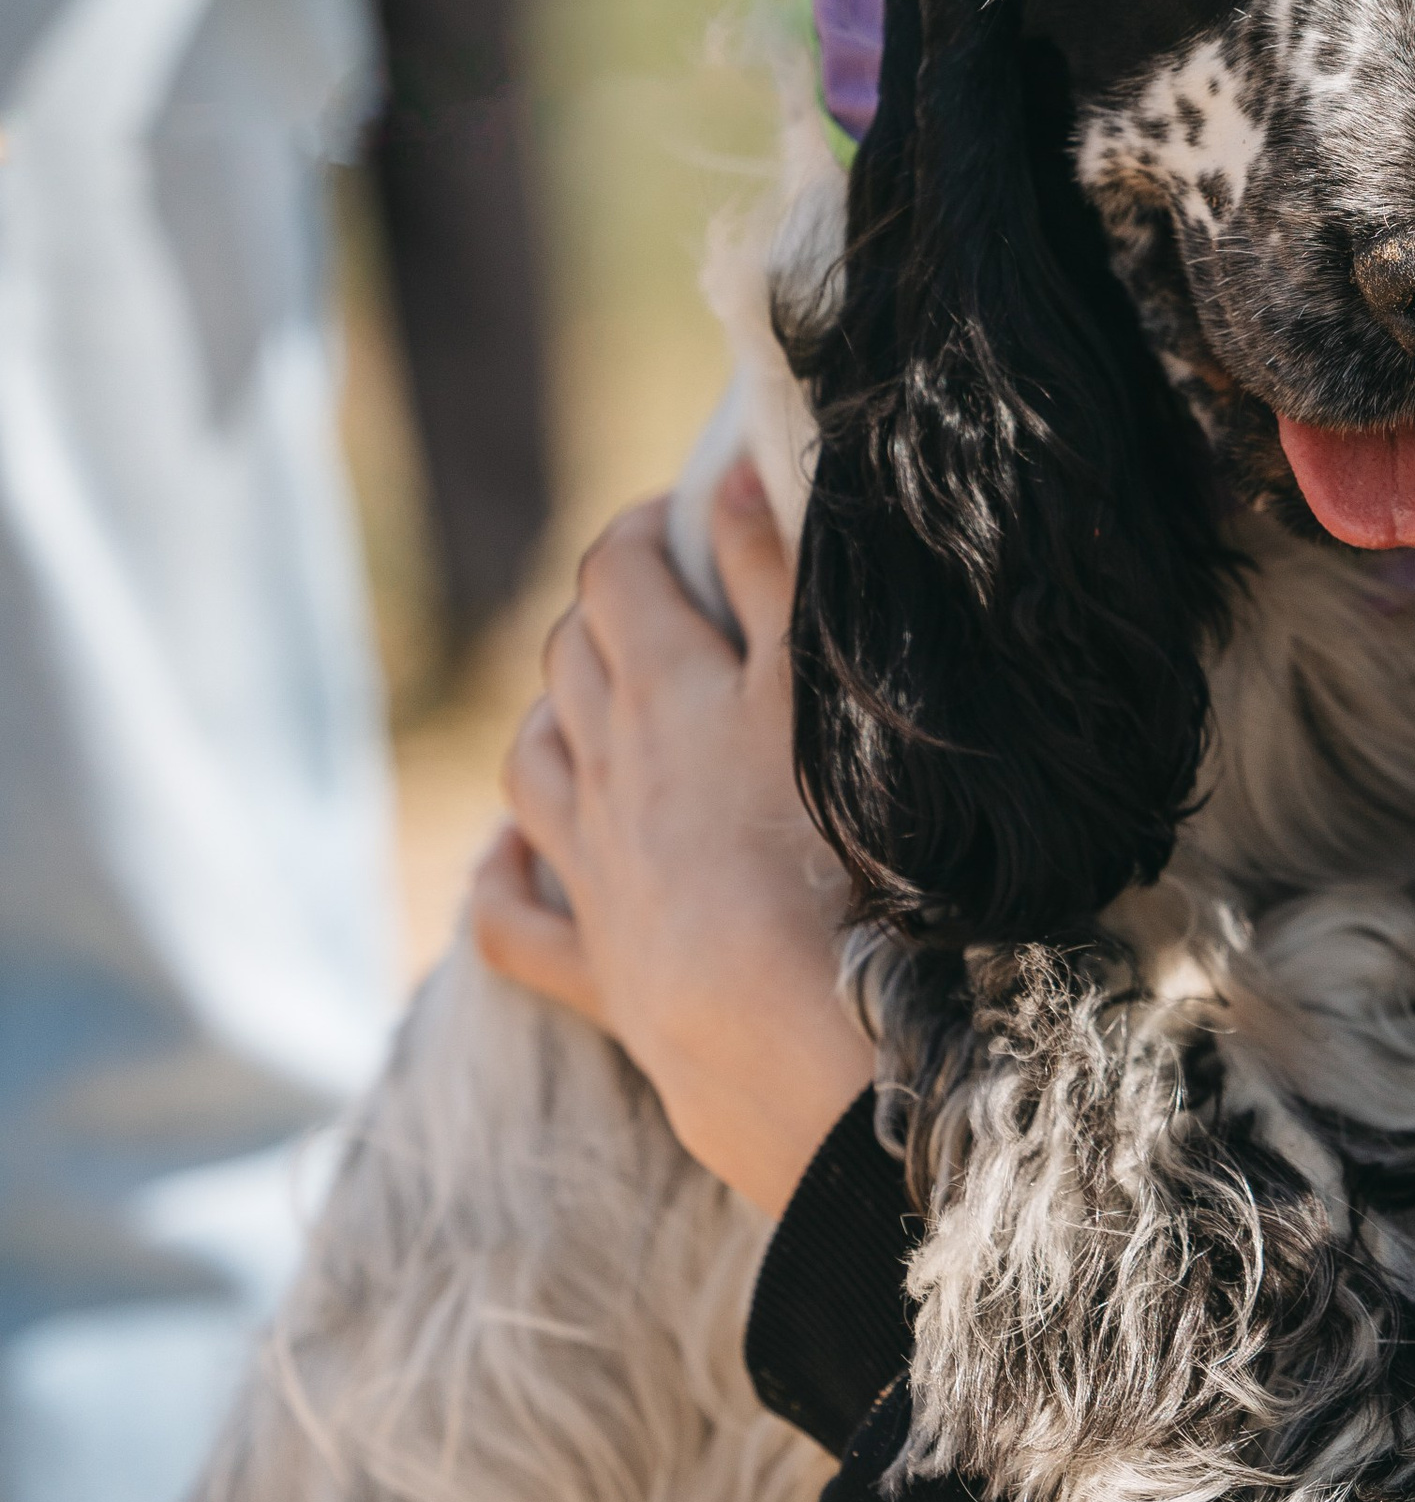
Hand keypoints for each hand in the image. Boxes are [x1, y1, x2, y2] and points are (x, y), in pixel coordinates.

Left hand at [472, 465, 874, 1219]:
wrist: (785, 1024)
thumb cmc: (824, 839)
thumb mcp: (815, 680)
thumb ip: (771, 571)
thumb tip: (728, 477)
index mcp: (659, 684)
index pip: (613, 575)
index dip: (635, 533)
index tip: (673, 518)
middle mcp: (602, 764)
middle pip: (566, 659)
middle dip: (600, 617)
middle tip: (658, 608)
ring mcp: (588, 866)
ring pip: (529, 767)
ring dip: (550, 724)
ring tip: (592, 713)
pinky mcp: (593, 964)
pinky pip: (513, 915)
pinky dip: (504, 877)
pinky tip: (509, 861)